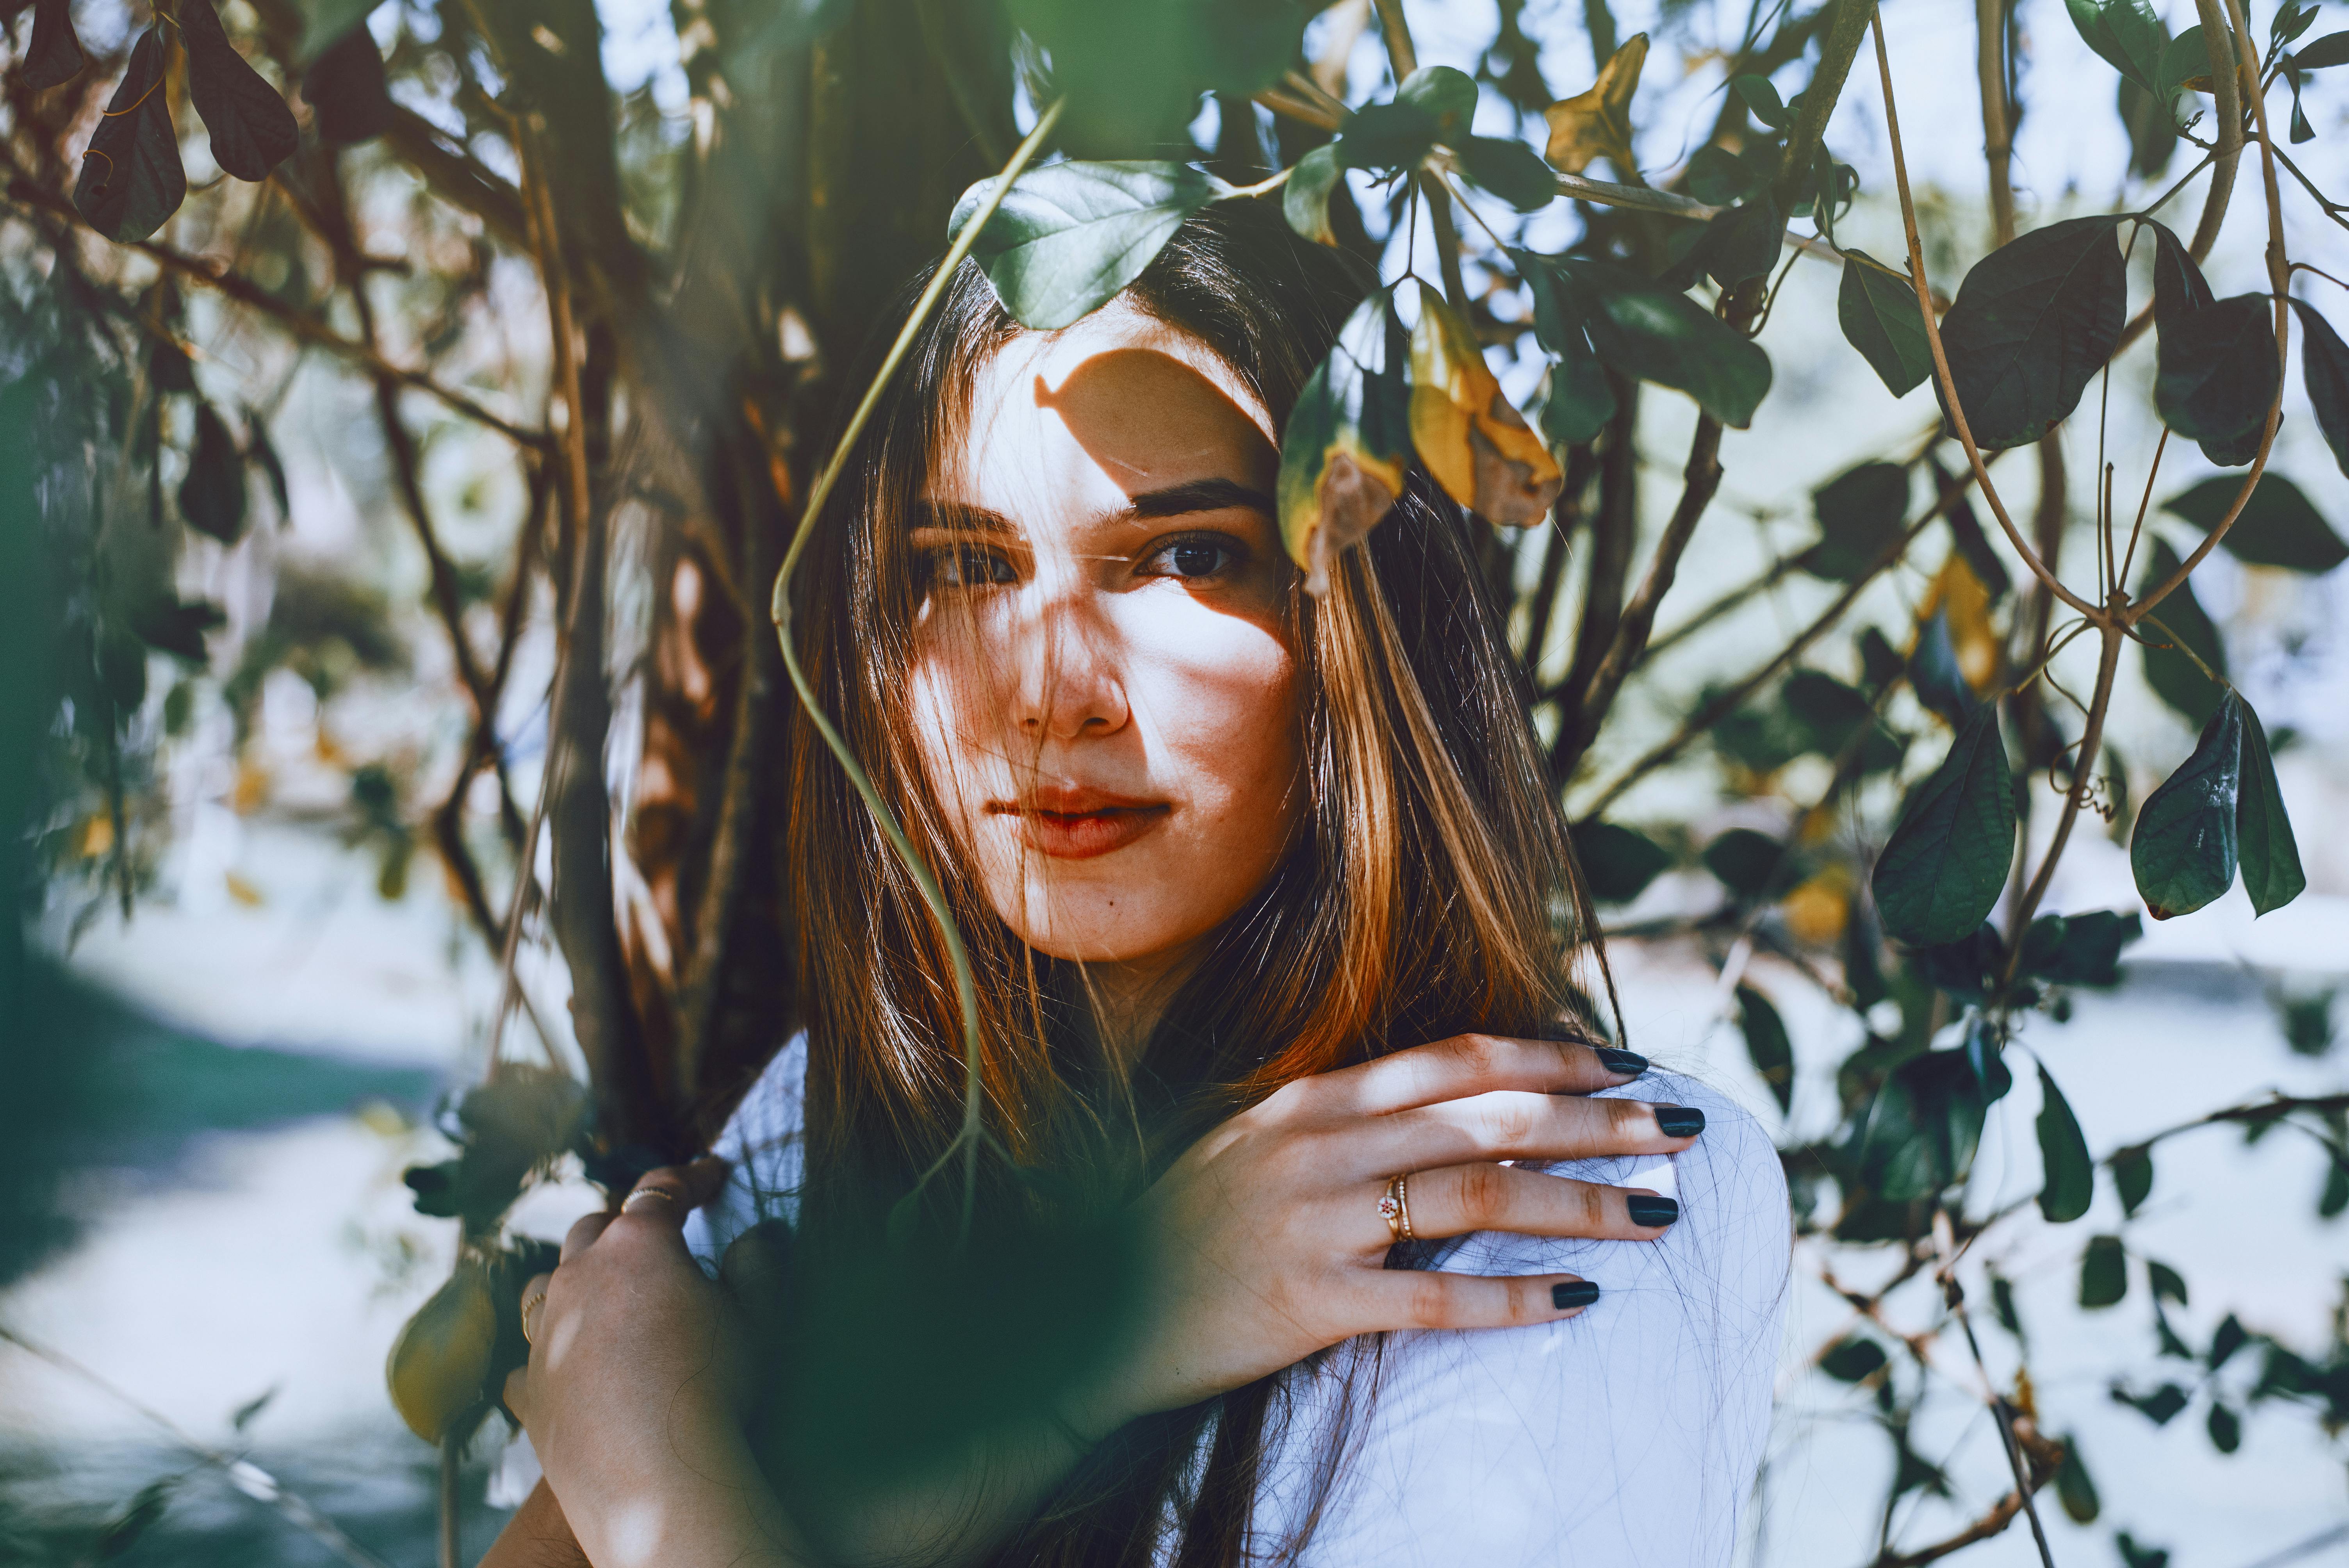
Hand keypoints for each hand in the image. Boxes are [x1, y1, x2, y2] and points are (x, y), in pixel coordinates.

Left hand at [505, 1157, 801, 1567]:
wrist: (657, 1477)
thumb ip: (760, 1261)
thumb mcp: (759, 1314)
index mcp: (637, 1245)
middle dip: (626, 1222)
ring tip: (596, 1294)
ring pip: (543, 1286)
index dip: (693, 1176)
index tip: (715, 1172)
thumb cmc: (715, 1385)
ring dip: (571, 1281)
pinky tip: (565, 1367)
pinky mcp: (530, 1392)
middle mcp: (578, 1278)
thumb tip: (761, 1232)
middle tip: (657, 1232)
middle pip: (593, 1228)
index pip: (663, 1189)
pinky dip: (545, 1357)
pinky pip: (525, 1362)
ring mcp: (545, 1336)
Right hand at [1064, 1035, 1699, 1436]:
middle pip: (1491, 1119)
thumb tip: (1461, 1112)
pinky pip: (1432, 1300)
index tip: (1628, 1063)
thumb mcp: (1260, 1146)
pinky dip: (1511, 1300)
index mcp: (1313, 1098)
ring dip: (1580, 1205)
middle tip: (1680, 1133)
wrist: (1094, 1314)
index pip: (1459, 1059)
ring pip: (1479, 1197)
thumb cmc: (1189, 1230)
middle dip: (1599, 1121)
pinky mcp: (1309, 1302)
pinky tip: (1578, 1300)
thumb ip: (1350, 1121)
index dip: (1553, 1055)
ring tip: (1656, 1217)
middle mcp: (1320, 1144)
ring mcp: (1314, 1221)